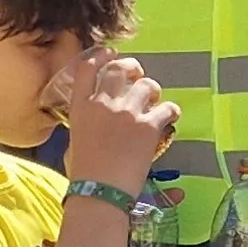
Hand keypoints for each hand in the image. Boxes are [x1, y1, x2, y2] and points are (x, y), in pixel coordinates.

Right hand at [59, 49, 175, 192]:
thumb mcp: (76, 138)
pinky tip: (170, 117)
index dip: (101, 56)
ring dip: (152, 91)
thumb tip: (100, 114)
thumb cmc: (83, 172)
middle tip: (138, 76)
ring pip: (147, 85)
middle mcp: (103, 103)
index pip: (88, 68)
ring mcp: (127, 113)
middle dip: (132, 67)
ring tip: (153, 103)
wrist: (100, 191)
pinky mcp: (149, 126)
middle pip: (120, 68)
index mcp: (81, 107)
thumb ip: (88, 118)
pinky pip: (168, 107)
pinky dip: (171, 111)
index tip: (110, 55)